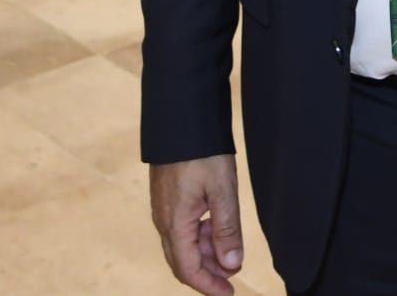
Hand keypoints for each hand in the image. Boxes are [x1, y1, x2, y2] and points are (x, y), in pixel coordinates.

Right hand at [150, 155, 243, 294]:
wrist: (180, 118)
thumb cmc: (202, 152)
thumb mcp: (222, 190)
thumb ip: (226, 229)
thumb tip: (231, 265)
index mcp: (175, 224)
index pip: (188, 270)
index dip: (209, 286)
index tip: (229, 294)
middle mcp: (163, 221)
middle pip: (182, 261)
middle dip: (208, 273)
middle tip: (233, 278)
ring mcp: (163, 209)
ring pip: (182, 245)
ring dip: (205, 253)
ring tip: (231, 250)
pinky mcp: (166, 198)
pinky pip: (180, 229)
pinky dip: (199, 236)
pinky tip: (217, 229)